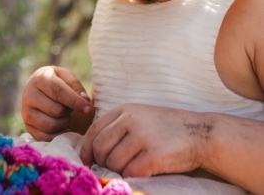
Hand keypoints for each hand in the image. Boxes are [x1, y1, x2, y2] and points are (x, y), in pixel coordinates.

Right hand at [21, 66, 92, 140]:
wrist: (38, 88)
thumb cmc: (57, 81)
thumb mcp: (67, 77)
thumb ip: (76, 86)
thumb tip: (85, 101)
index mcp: (40, 78)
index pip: (58, 91)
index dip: (75, 101)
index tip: (88, 108)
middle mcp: (29, 95)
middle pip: (56, 110)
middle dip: (69, 111)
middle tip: (70, 107)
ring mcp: (26, 112)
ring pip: (51, 125)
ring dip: (64, 123)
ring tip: (65, 115)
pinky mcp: (27, 126)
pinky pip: (45, 137)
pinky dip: (58, 134)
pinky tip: (62, 126)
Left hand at [80, 104, 209, 176]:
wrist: (200, 133)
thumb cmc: (167, 129)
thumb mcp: (140, 117)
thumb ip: (118, 126)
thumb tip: (92, 150)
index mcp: (125, 109)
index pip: (94, 130)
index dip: (86, 149)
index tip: (87, 162)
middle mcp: (131, 120)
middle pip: (100, 148)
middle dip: (102, 163)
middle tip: (112, 169)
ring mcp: (142, 137)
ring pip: (113, 163)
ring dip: (119, 171)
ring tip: (132, 168)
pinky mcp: (154, 155)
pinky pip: (130, 172)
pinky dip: (133, 176)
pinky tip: (144, 171)